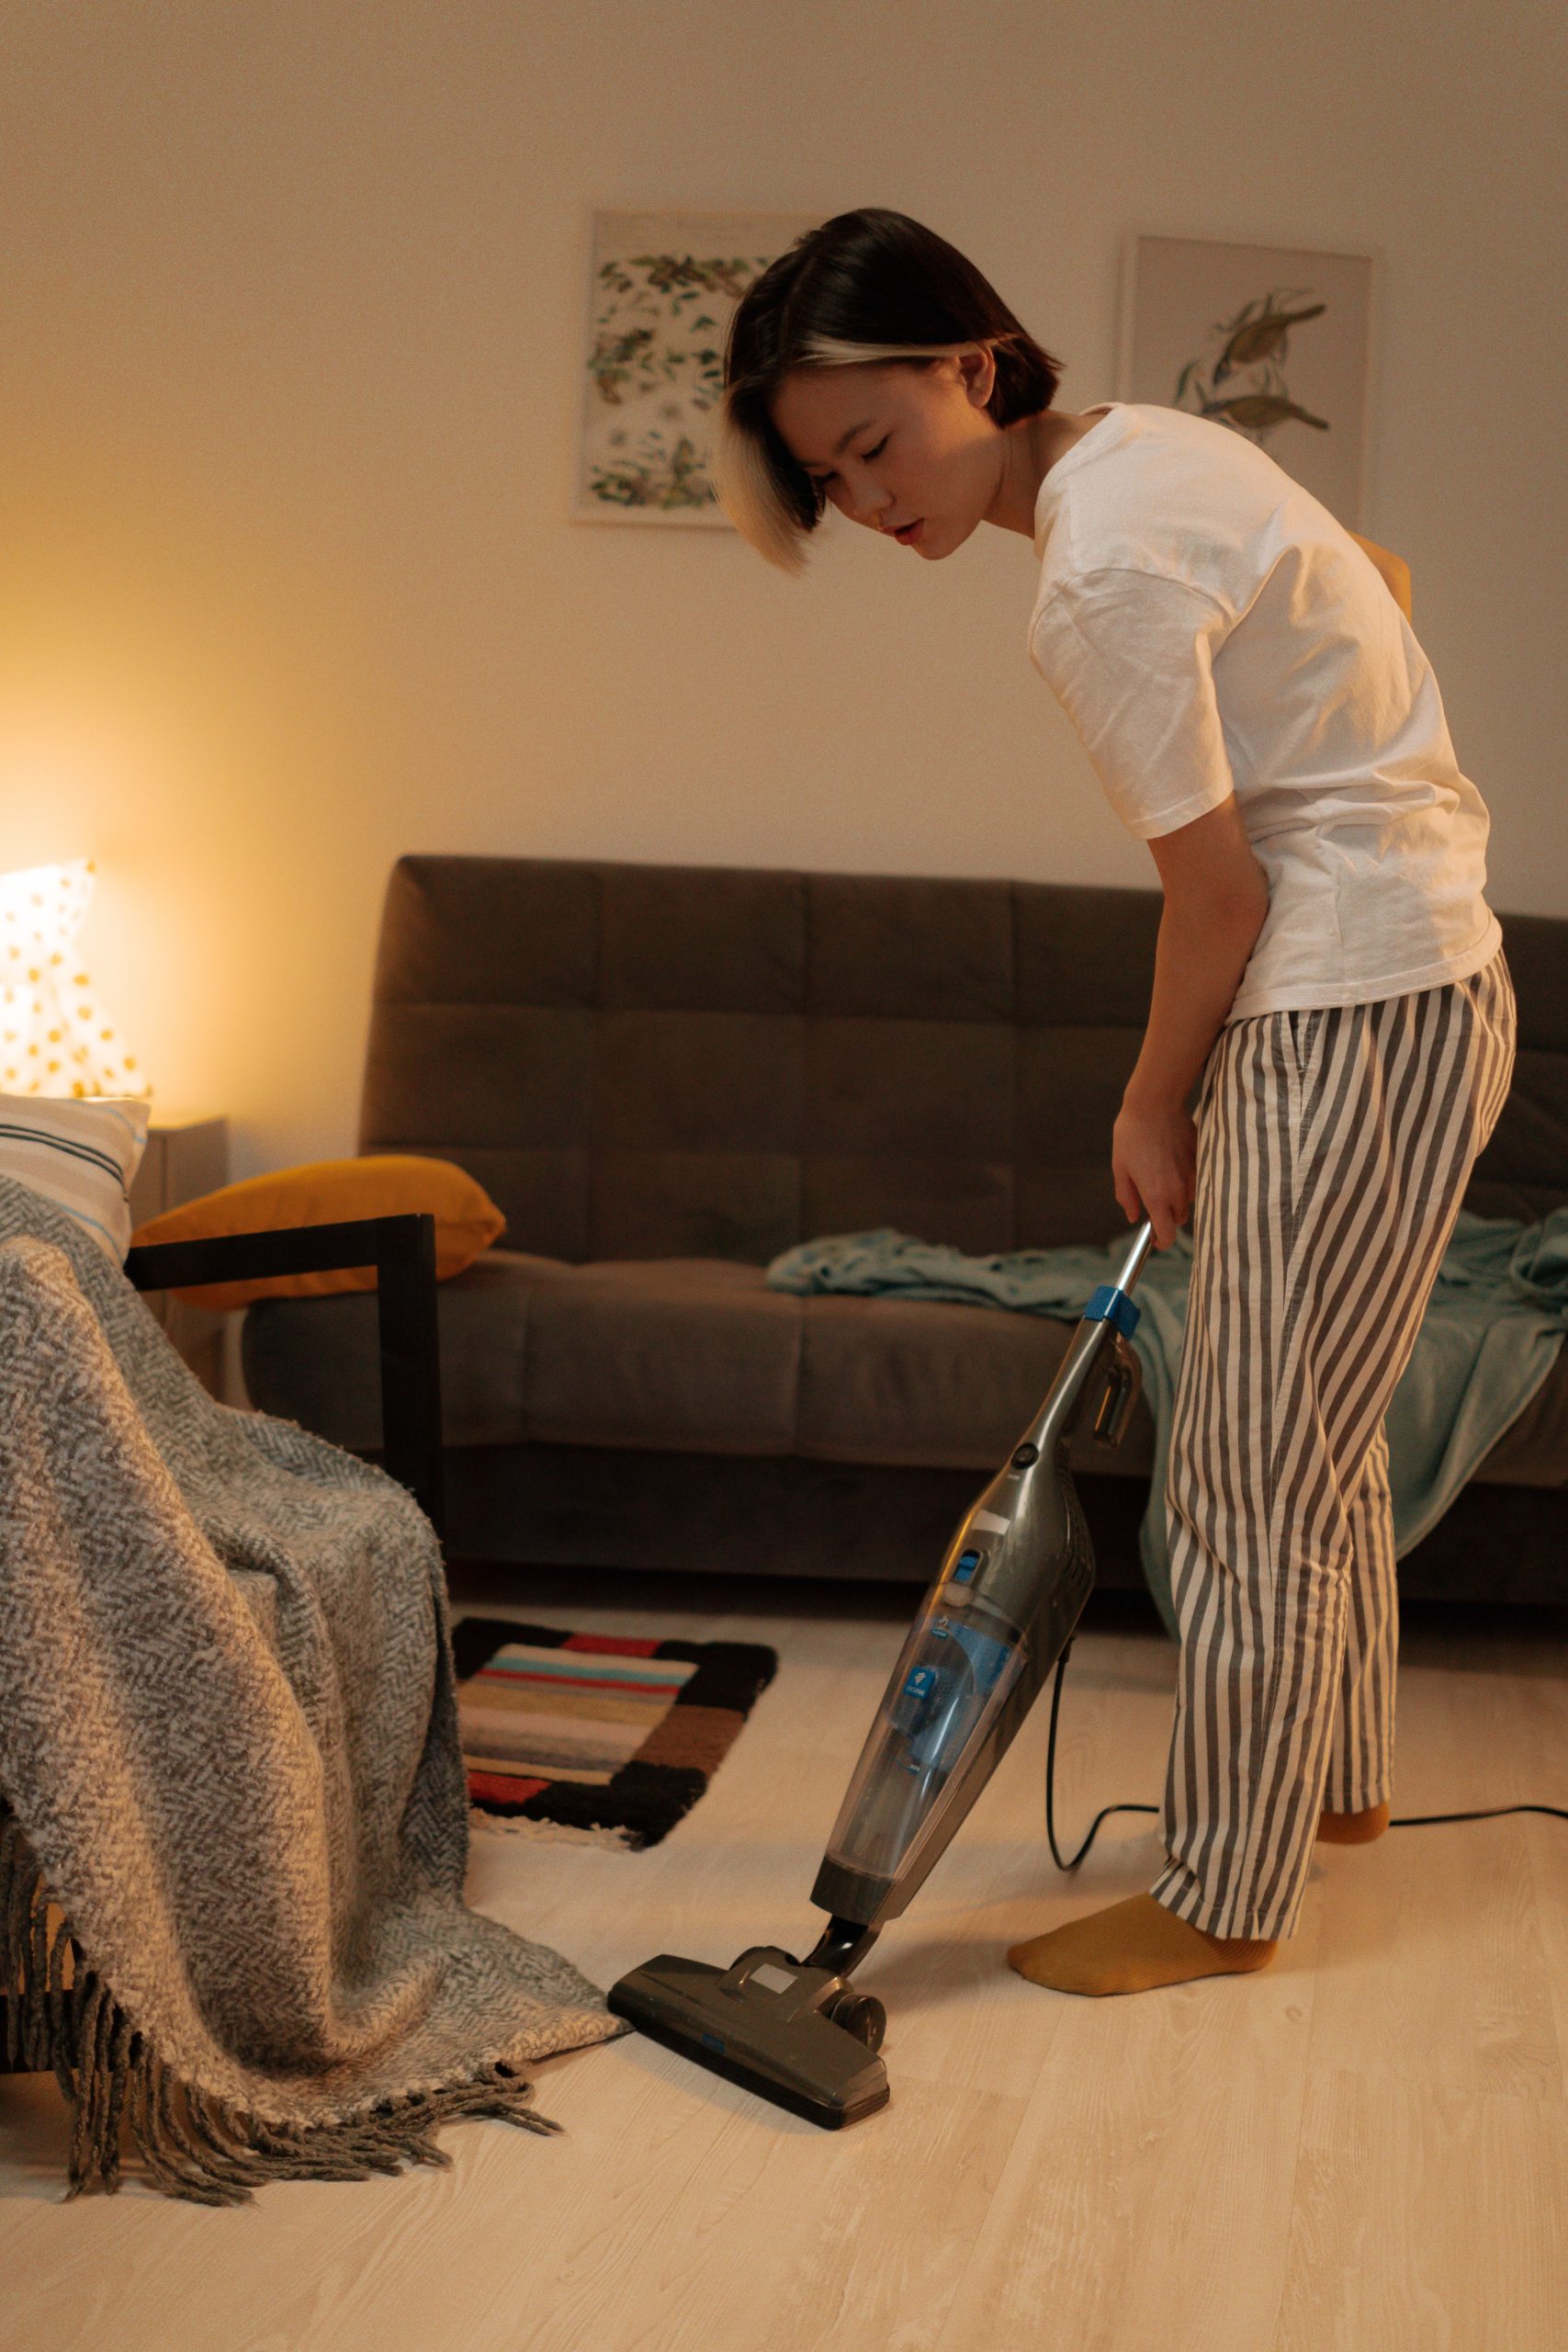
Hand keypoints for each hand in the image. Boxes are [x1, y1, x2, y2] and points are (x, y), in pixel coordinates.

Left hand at [1112, 1090, 1195, 1248]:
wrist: (1155, 1104)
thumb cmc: (1132, 1135)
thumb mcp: (1120, 1169)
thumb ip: (1127, 1197)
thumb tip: (1133, 1216)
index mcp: (1156, 1197)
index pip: (1167, 1234)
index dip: (1160, 1241)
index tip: (1155, 1239)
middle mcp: (1178, 1192)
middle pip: (1179, 1219)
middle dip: (1167, 1217)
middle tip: (1152, 1200)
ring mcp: (1193, 1177)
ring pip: (1188, 1200)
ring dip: (1177, 1197)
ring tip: (1160, 1174)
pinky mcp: (1200, 1162)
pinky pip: (1195, 1180)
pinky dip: (1185, 1179)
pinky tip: (1171, 1160)